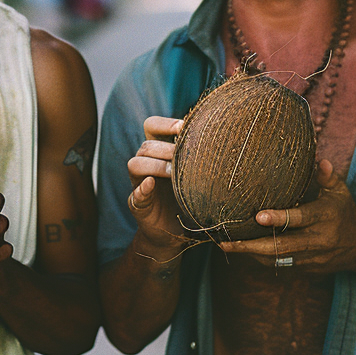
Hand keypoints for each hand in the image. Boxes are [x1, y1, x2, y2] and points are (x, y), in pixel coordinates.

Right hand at [126, 116, 187, 258]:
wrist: (178, 231)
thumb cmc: (192, 195)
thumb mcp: (196, 172)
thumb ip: (199, 155)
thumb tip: (220, 135)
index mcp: (159, 151)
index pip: (152, 126)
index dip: (165, 124)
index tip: (184, 127)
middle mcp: (146, 163)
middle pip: (146, 145)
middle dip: (165, 148)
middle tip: (182, 155)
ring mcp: (140, 184)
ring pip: (136, 163)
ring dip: (155, 166)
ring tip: (172, 173)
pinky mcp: (139, 205)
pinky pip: (135, 194)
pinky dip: (142, 189)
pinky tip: (150, 185)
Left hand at [218, 160, 355, 272]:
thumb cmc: (345, 211)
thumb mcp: (340, 192)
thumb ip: (327, 177)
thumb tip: (320, 160)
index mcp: (325, 217)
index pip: (299, 219)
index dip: (279, 218)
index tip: (257, 216)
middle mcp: (318, 240)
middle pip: (283, 246)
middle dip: (253, 246)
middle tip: (227, 242)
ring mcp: (312, 257)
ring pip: (278, 259)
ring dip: (251, 254)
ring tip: (226, 246)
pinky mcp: (308, 268)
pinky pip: (282, 265)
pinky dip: (262, 259)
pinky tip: (244, 251)